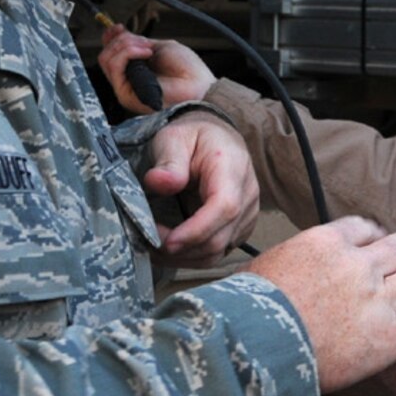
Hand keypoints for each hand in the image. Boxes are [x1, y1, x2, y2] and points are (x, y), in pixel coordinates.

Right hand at [100, 26, 217, 112]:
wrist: (199, 86)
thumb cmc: (188, 71)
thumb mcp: (160, 47)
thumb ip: (137, 42)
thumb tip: (120, 32)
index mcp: (135, 68)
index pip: (110, 52)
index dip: (110, 37)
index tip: (118, 27)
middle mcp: (128, 79)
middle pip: (106, 54)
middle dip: (122, 40)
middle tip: (144, 41)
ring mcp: (125, 88)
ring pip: (107, 59)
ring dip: (126, 45)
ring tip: (147, 47)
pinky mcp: (126, 95)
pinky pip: (114, 67)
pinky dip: (127, 53)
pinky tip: (146, 52)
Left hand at [145, 113, 257, 264]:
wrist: (216, 139)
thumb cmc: (193, 138)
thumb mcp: (174, 138)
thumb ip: (168, 161)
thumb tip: (158, 182)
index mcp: (232, 169)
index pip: (224, 207)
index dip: (196, 231)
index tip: (167, 241)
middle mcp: (246, 195)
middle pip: (220, 237)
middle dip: (182, 248)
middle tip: (149, 242)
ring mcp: (247, 215)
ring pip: (219, 251)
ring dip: (184, 257)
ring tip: (155, 248)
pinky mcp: (239, 229)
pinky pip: (218, 252)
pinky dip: (192, 256)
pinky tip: (171, 249)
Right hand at [246, 218, 395, 392]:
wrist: (252, 348)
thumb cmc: (247, 314)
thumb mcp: (261, 270)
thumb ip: (284, 264)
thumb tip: (268, 272)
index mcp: (326, 243)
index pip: (365, 228)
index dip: (378, 239)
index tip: (381, 251)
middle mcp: (357, 265)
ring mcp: (376, 300)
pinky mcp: (387, 338)